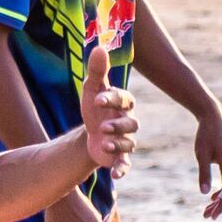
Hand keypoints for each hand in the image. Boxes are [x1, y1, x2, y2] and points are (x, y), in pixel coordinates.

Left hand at [75, 36, 137, 177]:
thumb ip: (96, 69)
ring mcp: (125, 141)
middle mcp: (128, 122)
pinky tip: (114, 175)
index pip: (124, 99)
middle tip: (103, 126)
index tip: (97, 100)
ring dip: (117, 143)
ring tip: (104, 143)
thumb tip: (99, 46)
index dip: (112, 99)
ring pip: (129, 143)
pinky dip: (121, 169)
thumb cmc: (94, 107)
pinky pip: (125, 164)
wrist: (89, 133)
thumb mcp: (92, 88)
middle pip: (131, 124)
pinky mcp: (120, 157)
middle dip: (118, 125)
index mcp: (124, 103)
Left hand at [194, 106, 221, 219]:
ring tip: (206, 211)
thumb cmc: (206, 135)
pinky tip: (211, 197)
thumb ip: (204, 173)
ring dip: (219, 200)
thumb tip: (204, 193)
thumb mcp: (201, 154)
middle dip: (219, 206)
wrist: (213, 117)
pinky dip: (221, 191)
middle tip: (206, 217)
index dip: (220, 206)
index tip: (210, 216)